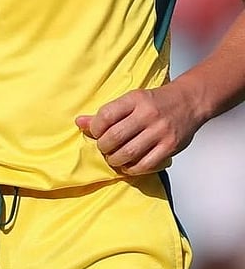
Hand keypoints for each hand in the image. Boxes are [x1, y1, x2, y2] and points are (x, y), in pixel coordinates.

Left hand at [75, 84, 196, 174]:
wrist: (189, 102)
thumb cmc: (156, 102)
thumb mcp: (131, 100)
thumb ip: (107, 113)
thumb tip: (79, 122)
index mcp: (135, 99)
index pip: (106, 115)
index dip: (95, 128)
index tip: (96, 133)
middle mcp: (148, 114)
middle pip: (115, 137)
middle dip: (104, 147)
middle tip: (104, 148)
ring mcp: (160, 132)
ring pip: (128, 153)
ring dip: (116, 159)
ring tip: (114, 157)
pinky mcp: (169, 147)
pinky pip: (145, 164)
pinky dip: (132, 168)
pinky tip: (129, 165)